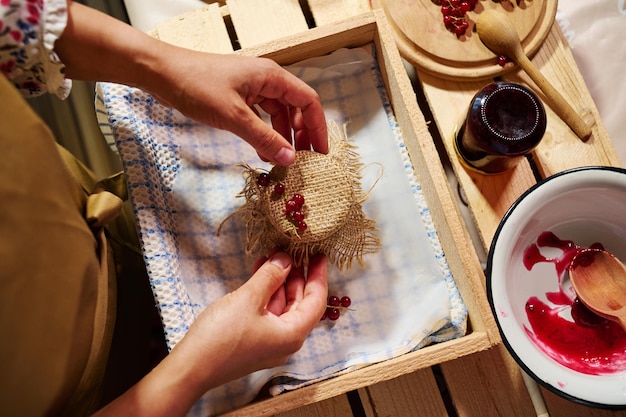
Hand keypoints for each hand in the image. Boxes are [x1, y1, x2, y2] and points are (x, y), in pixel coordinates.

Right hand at [93, 252, 327, 416]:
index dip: (318, 276)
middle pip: (299, 303)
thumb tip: (286, 259)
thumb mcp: (248, 299)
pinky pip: (267, 312)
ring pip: (281, 306)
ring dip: (277, 282)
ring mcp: (269, 342)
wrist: (191, 367)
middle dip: (295, 275)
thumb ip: (270, 276)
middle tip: (292, 251)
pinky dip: (265, 292)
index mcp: (292, 334)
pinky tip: (258, 273)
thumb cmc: (221, 337)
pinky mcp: (253, 340)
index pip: (316, 301)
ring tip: (272, 256)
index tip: (318, 255)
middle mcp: (285, 341)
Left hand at [150, 51, 328, 165]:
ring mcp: (252, 88)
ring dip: (281, 138)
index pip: (308, 101)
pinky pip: (260, 117)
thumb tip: (290, 159)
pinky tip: (263, 152)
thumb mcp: (233, 116)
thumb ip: (263, 138)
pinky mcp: (238, 97)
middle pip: (295, 109)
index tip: (320, 153)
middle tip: (303, 162)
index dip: (317, 128)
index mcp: (272, 77)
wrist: (161, 72)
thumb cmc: (196, 85)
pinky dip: (264, 134)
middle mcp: (266, 80)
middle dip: (301, 135)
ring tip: (281, 162)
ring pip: (277, 115)